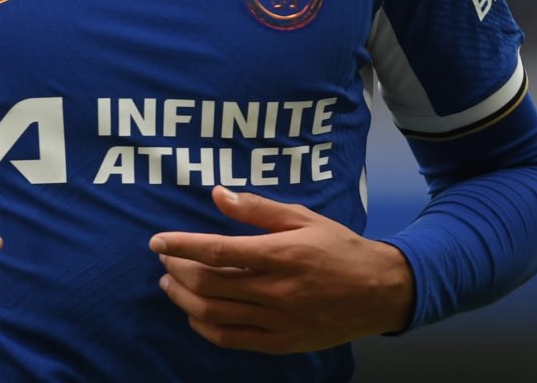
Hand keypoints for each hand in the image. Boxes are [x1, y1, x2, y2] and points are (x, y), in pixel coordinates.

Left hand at [150, 185, 412, 353]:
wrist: (379, 292)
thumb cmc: (339, 248)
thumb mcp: (303, 218)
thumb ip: (257, 208)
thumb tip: (218, 194)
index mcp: (282, 255)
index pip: (218, 252)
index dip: (182, 246)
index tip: (157, 242)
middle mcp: (277, 291)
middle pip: (210, 284)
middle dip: (178, 271)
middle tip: (166, 260)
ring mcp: (279, 321)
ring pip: (215, 314)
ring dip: (184, 299)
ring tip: (170, 285)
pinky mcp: (282, 342)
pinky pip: (232, 339)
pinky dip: (205, 327)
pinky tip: (194, 312)